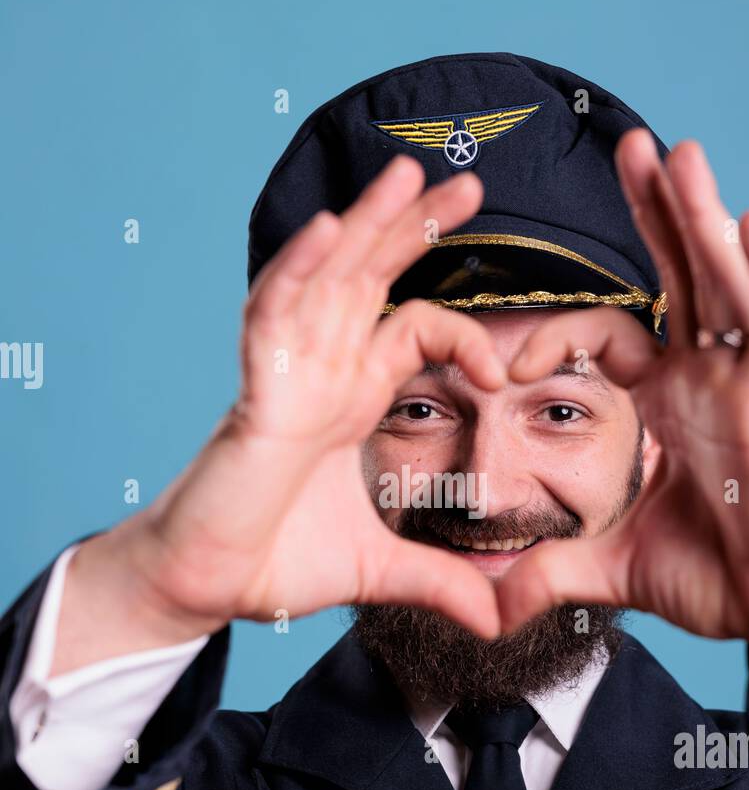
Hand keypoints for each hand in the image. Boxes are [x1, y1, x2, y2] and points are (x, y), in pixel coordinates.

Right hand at [55, 156, 504, 672]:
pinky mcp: (256, 397)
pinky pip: (273, 318)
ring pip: (329, 280)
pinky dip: (299, 272)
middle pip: (374, 280)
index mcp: (352, 397)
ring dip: (366, 223)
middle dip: (418, 227)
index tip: (503, 375)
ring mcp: (288, 378)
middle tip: (470, 181)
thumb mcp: (379, 570)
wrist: (205, 587)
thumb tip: (499, 617)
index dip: (463, 336)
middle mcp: (323, 373)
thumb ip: (439, 582)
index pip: (412, 329)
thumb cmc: (274, 560)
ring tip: (407, 172)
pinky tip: (329, 230)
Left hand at [495, 133, 748, 685]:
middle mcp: (706, 383)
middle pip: (679, 278)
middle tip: (630, 148)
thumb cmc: (715, 582)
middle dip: (655, 214)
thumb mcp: (609, 568)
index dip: (556, 336)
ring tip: (680, 154)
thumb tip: (487, 605)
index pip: (610, 337)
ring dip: (701, 219)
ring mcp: (743, 389)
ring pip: (725, 285)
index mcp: (669, 405)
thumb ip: (549, 571)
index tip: (504, 364)